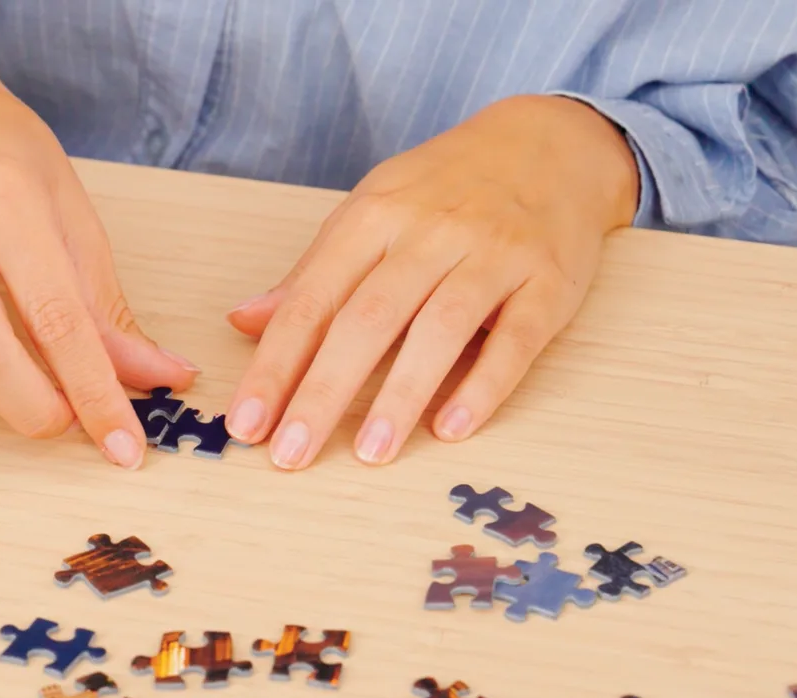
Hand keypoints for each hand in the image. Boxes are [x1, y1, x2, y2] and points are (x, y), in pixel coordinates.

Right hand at [0, 0, 196, 467]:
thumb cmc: (0, 155)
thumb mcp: (70, 208)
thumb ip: (106, 302)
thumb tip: (159, 377)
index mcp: (4, 192)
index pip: (57, 314)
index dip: (96, 392)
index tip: (125, 447)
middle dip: (39, 411)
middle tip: (70, 422)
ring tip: (9, 388)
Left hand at [223, 94, 638, 468]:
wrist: (551, 143)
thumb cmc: (448, 187)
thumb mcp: (372, 209)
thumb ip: (314, 272)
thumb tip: (245, 321)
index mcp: (374, 216)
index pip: (312, 300)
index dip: (275, 366)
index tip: (246, 423)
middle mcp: (430, 234)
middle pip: (367, 319)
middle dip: (323, 392)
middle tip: (291, 455)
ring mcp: (493, 256)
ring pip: (440, 330)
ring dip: (401, 396)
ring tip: (370, 453)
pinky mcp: (548, 282)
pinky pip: (515, 340)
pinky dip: (485, 386)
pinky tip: (454, 429)